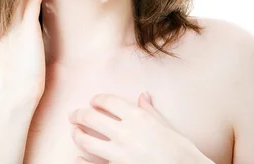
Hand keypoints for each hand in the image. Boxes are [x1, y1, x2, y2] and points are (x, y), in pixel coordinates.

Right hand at [0, 0, 48, 103]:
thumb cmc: (21, 83)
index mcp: (3, 34)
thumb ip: (21, 47)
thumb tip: (30, 42)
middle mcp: (6, 27)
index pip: (8, 5)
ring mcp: (14, 28)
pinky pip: (32, 4)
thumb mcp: (18, 60)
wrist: (18, 96)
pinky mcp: (26, 30)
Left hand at [68, 92, 203, 163]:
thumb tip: (143, 95)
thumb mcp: (167, 127)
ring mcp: (119, 153)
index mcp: (138, 117)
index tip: (93, 101)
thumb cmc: (181, 151)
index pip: (109, 102)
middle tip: (73, 114)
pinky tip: (76, 158)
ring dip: (77, 135)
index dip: (97, 99)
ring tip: (74, 132)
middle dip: (79, 114)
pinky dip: (81, 161)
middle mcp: (125, 133)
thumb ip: (151, 111)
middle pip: (92, 118)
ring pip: (87, 141)